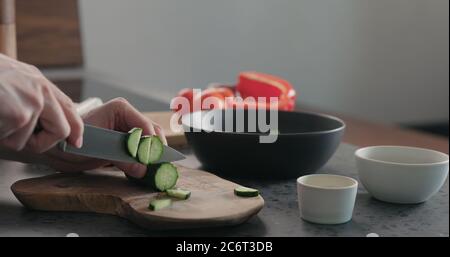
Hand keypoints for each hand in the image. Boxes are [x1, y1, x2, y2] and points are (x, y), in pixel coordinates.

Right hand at [0, 54, 82, 151]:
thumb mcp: (11, 79)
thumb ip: (29, 96)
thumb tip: (40, 121)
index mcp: (38, 81)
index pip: (68, 108)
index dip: (75, 128)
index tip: (76, 141)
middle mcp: (40, 90)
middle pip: (61, 130)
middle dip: (43, 143)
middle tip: (24, 142)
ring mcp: (32, 103)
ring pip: (27, 140)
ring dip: (6, 136)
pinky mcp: (19, 115)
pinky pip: (12, 140)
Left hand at [42, 98, 166, 177]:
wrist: (58, 147)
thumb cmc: (71, 141)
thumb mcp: (96, 150)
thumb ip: (121, 159)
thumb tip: (143, 169)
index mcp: (121, 110)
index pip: (145, 126)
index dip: (151, 144)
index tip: (152, 160)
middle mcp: (128, 117)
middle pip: (152, 132)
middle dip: (155, 150)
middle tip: (157, 167)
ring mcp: (129, 129)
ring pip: (151, 141)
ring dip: (153, 155)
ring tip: (154, 170)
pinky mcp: (127, 142)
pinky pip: (143, 149)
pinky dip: (146, 159)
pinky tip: (146, 170)